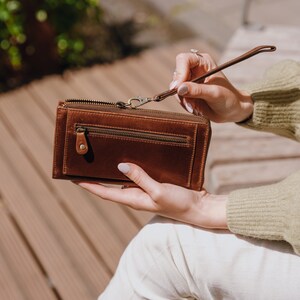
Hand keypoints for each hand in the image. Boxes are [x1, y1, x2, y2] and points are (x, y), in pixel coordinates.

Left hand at [74, 163, 227, 228]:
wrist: (198, 207)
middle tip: (85, 166)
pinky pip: (137, 176)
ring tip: (102, 160)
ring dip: (112, 173)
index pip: (105, 193)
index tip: (74, 178)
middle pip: (111, 187)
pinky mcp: (153, 185)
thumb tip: (120, 167)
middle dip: (97, 179)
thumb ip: (141, 178)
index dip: (89, 185)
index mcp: (134, 199)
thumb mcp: (159, 191)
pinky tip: (129, 160)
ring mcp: (144, 191)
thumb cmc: (180, 204)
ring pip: (123, 181)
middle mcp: (136, 195)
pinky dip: (129, 169)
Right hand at [170, 52, 252, 122]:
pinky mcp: (187, 93)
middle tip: (188, 102)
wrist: (231, 111)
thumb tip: (179, 89)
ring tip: (193, 108)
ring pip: (175, 88)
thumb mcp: (214, 93)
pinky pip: (178, 97)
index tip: (178, 88)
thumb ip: (197, 90)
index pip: (183, 60)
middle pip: (177, 75)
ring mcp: (190, 81)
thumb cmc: (228, 98)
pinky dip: (184, 104)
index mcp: (203, 62)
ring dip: (182, 100)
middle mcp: (194, 69)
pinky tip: (194, 109)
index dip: (179, 72)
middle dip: (180, 90)